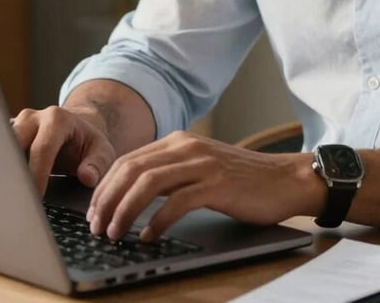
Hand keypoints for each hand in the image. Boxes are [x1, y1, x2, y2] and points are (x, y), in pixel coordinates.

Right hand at [11, 105, 116, 195]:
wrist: (76, 128)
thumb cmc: (87, 142)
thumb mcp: (102, 150)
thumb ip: (97, 164)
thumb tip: (86, 177)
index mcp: (57, 119)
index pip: (42, 148)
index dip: (36, 174)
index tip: (34, 198)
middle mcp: (33, 118)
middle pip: (13, 143)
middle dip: (11, 172)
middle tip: (12, 200)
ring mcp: (16, 124)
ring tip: (1, 197)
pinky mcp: (5, 134)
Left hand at [85, 131, 322, 240]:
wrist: (285, 179)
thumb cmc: (242, 180)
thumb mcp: (200, 167)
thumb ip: (171, 172)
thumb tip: (132, 194)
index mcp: (179, 141)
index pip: (128, 160)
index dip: (105, 186)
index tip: (94, 211)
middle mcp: (187, 146)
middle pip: (132, 169)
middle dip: (107, 199)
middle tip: (97, 226)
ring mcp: (202, 163)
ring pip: (148, 183)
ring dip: (125, 210)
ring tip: (115, 233)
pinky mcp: (217, 184)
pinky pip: (177, 202)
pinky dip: (156, 222)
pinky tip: (148, 237)